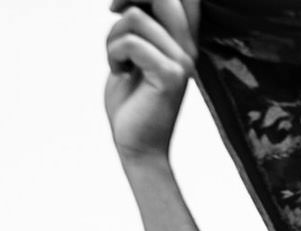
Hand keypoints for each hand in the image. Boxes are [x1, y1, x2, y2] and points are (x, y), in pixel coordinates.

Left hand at [104, 0, 196, 162]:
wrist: (137, 146)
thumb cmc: (132, 102)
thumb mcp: (135, 53)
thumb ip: (140, 26)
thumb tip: (128, 2)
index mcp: (183, 40)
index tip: (124, 3)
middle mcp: (188, 48)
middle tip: (112, 11)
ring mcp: (182, 62)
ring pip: (136, 18)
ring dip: (112, 36)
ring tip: (116, 59)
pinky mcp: (169, 76)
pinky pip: (130, 43)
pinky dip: (113, 54)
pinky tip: (118, 72)